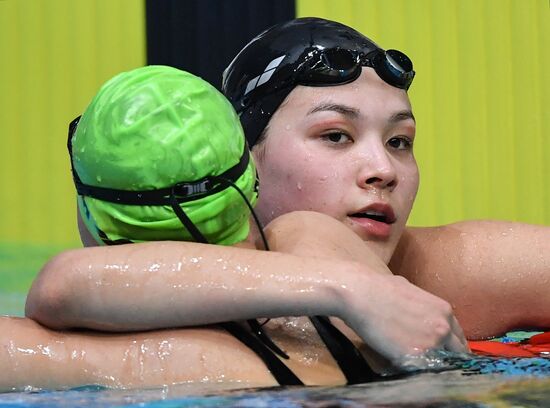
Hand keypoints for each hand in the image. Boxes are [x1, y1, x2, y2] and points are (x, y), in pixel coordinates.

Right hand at [338, 269, 468, 365]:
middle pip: (456, 351)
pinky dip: (415, 369)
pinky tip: (402, 362)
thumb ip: (422, 306)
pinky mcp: (416, 356)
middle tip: (431, 359)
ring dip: (431, 363)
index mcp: (444, 310)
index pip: (457, 335)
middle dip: (446, 356)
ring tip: (415, 360)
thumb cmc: (379, 287)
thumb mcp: (410, 290)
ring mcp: (432, 343)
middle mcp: (444, 327)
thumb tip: (417, 314)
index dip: (449, 344)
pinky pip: (422, 369)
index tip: (443, 350)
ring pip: (442, 363)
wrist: (361, 294)